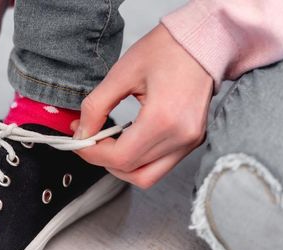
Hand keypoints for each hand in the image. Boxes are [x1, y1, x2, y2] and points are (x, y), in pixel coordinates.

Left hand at [73, 24, 212, 188]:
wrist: (203, 41)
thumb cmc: (167, 50)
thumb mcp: (122, 73)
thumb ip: (96, 106)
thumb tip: (82, 132)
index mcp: (164, 118)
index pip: (120, 157)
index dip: (92, 154)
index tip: (78, 140)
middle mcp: (181, 136)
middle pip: (132, 171)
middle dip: (103, 159)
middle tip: (88, 139)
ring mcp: (190, 141)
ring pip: (147, 176)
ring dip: (121, 166)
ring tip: (106, 142)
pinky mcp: (193, 141)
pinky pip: (160, 166)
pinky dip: (138, 160)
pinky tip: (126, 140)